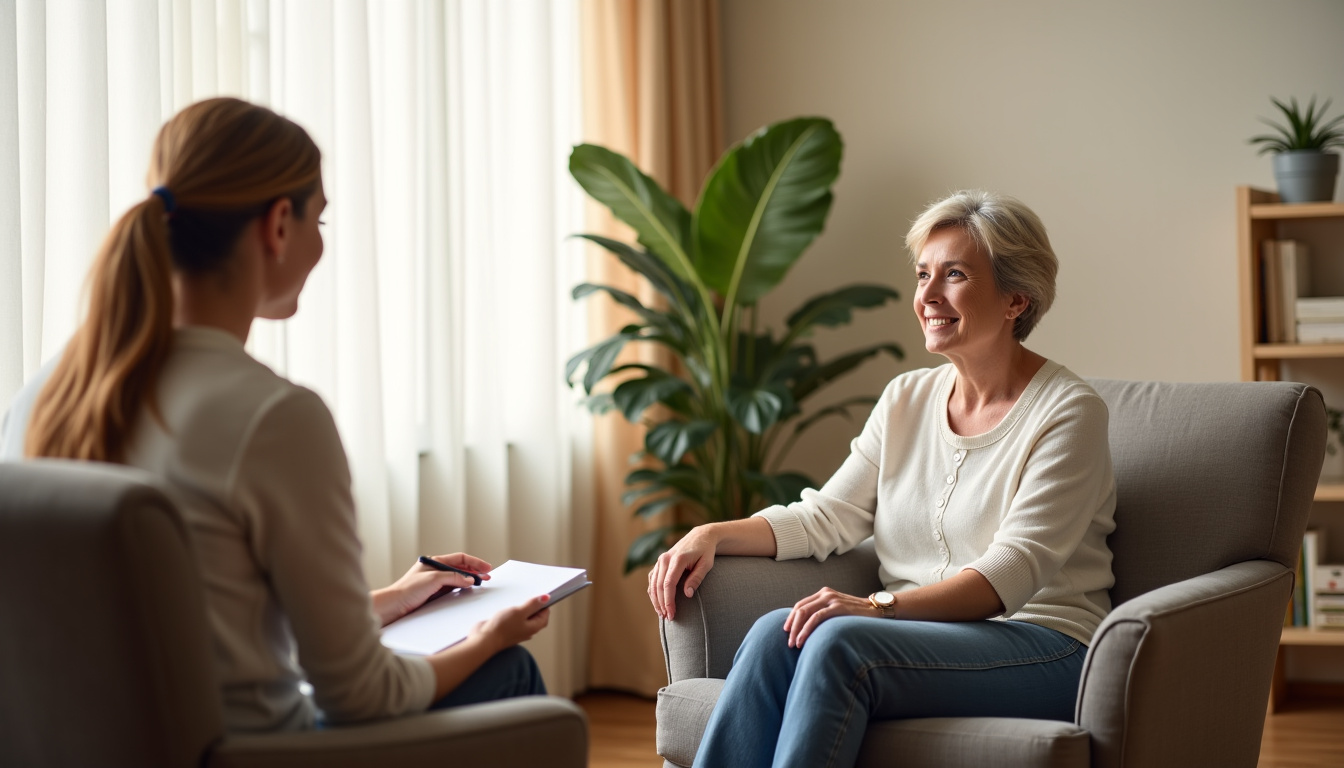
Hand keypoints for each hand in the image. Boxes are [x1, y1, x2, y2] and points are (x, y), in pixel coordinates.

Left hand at [377, 553, 492, 624]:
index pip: (460, 558)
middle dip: (475, 571)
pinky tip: (468, 590)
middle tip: (488, 577)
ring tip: (481, 583)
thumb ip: (453, 577)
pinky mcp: (434, 593)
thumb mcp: (433, 579)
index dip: (475, 562)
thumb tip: (469, 579)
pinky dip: (462, 588)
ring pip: (457, 578)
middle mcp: (436, 570)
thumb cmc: (408, 589)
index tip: (487, 568)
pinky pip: (452, 588)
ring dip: (469, 580)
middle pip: (460, 567)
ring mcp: (435, 581)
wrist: (394, 605)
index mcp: (434, 562)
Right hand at [470, 594, 551, 653]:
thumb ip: (533, 605)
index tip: (539, 596)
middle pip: (534, 617)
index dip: (544, 605)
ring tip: (516, 602)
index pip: (545, 615)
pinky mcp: (507, 630)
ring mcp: (516, 631)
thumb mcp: (519, 612)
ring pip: (523, 618)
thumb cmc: (502, 628)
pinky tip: (507, 608)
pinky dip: (512, 613)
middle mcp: (526, 631)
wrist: (484, 640)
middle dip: (532, 606)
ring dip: (521, 609)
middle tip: (528, 597)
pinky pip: (513, 620)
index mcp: (533, 628)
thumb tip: (546, 598)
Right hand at [648, 524, 718, 619]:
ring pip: (653, 583)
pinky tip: (658, 602)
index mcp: (677, 559)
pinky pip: (652, 579)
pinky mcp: (660, 562)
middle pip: (658, 586)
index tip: (672, 614)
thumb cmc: (706, 552)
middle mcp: (665, 558)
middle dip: (661, 604)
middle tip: (668, 618)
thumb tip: (687, 595)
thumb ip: (696, 578)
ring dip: (655, 600)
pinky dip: (653, 591)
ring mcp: (661, 560)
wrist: (701, 536)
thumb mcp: (706, 564)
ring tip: (662, 613)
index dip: (668, 601)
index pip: (668, 584)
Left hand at [783, 587, 875, 647]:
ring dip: (797, 630)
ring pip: (805, 614)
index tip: (786, 632)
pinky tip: (803, 640)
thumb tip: (806, 629)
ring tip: (794, 645)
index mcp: (823, 594)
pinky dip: (806, 630)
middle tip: (788, 642)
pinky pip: (816, 618)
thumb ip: (823, 614)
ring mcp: (832, 599)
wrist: (877, 610)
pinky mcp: (838, 607)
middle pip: (800, 609)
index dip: (791, 619)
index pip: (800, 605)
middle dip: (791, 626)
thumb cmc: (856, 615)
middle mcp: (825, 594)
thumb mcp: (837, 611)